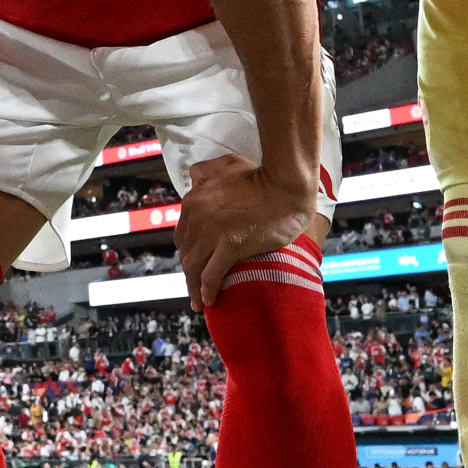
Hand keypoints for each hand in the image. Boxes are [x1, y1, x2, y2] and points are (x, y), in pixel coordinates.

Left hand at [173, 153, 319, 305]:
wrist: (285, 185)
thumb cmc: (261, 174)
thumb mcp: (226, 164)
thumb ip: (206, 171)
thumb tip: (194, 178)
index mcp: (194, 200)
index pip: (183, 234)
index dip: (188, 252)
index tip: (194, 265)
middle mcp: (197, 217)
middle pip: (186, 253)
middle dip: (189, 273)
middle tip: (195, 288)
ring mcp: (212, 233)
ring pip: (194, 267)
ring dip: (194, 288)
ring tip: (199, 302)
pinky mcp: (230, 246)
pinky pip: (211, 275)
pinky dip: (208, 290)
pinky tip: (211, 300)